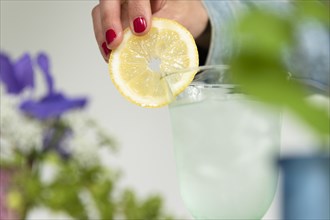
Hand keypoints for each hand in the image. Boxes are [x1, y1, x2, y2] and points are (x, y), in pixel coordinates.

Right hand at [92, 0, 208, 61]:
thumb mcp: (181, 20)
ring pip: (100, 11)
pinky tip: (110, 55)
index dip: (136, 9)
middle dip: (110, 20)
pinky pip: (101, 25)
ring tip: (110, 54)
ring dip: (102, 34)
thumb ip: (164, 30)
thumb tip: (151, 51)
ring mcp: (120, 4)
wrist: (185, 18)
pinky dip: (104, 41)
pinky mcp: (115, 17)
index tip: (141, 29)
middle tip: (115, 41)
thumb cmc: (184, 14)